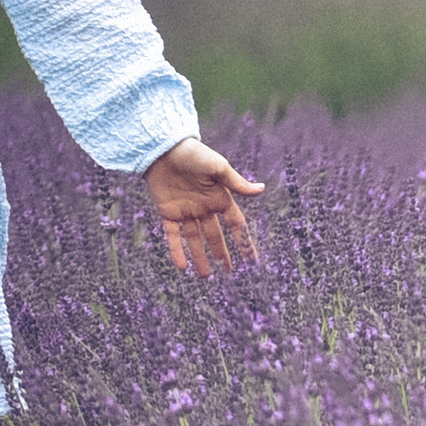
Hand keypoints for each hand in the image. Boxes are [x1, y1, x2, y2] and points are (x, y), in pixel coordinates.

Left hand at [145, 137, 262, 275]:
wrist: (164, 147)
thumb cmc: (194, 153)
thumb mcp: (218, 167)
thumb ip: (237, 183)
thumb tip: (261, 190)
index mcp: (219, 198)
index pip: (236, 225)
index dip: (244, 241)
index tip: (251, 260)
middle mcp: (204, 207)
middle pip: (215, 236)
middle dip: (222, 254)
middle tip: (228, 272)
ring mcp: (186, 211)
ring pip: (195, 240)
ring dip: (200, 258)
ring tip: (205, 277)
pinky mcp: (168, 212)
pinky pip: (173, 236)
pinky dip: (177, 251)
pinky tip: (182, 267)